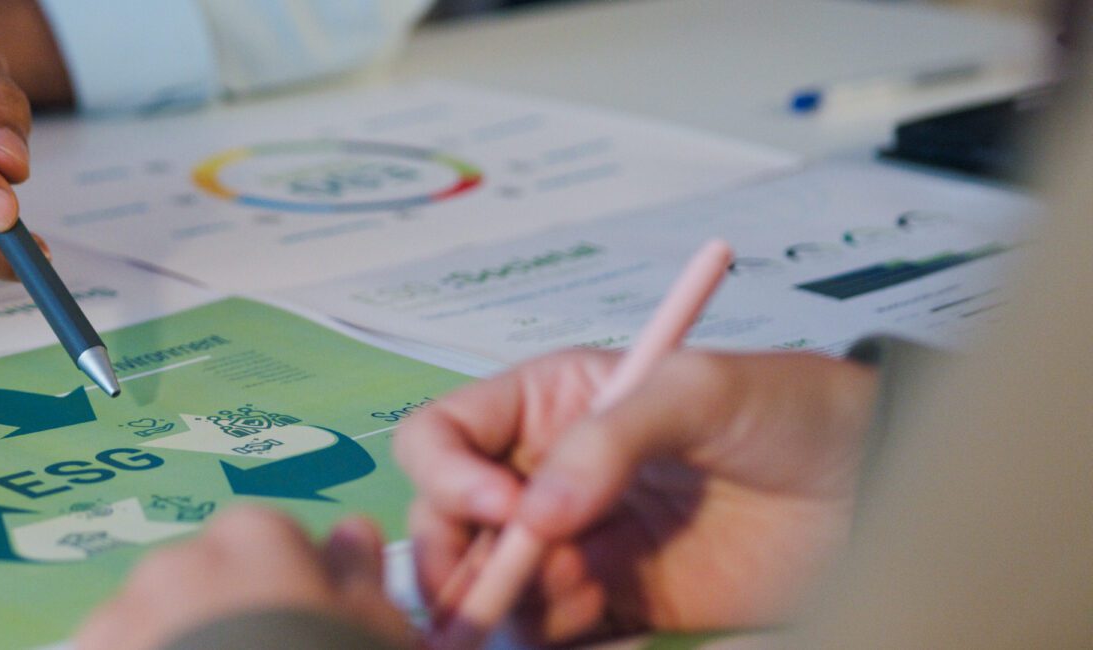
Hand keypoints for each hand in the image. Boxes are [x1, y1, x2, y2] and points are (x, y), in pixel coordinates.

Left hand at [75, 507, 413, 649]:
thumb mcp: (378, 633)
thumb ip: (360, 576)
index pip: (270, 540)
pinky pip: (114, 648)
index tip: (301, 629)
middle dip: (225, 614)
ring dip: (175, 642)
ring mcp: (125, 613)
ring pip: (152, 617)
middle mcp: (179, 561)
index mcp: (254, 538)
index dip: (289, 588)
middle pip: (204, 578)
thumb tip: (353, 533)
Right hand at [396, 350, 877, 643]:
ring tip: (579, 597)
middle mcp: (548, 473)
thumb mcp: (698, 390)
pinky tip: (601, 623)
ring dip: (511, 604)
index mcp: (548, 404)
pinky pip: (554, 631)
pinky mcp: (619, 602)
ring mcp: (580, 542)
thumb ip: (608, 440)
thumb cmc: (792, 408)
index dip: (449, 475)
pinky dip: (555, 638)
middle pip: (450, 521)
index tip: (504, 508)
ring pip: (496, 584)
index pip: (444, 435)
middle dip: (456, 561)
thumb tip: (535, 517)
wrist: (878, 482)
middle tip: (490, 599)